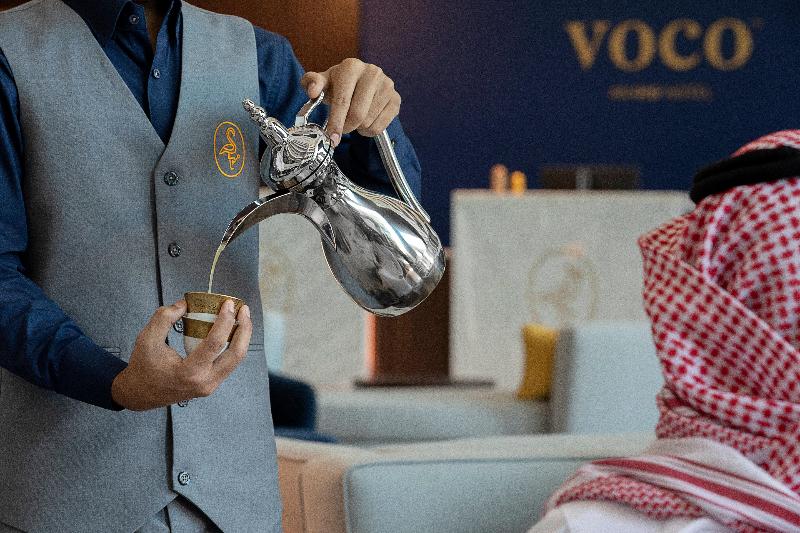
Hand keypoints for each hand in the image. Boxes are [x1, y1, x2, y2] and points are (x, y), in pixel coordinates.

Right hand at [111, 299, 251, 410]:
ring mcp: (210, 386)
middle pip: (236, 354)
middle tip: (243, 309)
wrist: (139, 394)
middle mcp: (205, 382)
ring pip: (236, 360)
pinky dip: (234, 345)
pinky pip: (229, 363)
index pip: (215, 343)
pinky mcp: (211, 385)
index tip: (228, 304)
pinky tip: (232, 331)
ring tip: (241, 317)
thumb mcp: (147, 338)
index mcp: (189, 373)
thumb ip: (165, 317)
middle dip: (244, 329)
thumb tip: (186, 304)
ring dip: (242, 337)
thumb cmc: (143, 367)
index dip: (225, 321)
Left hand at [301, 58, 400, 146]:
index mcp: (351, 66)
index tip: (332, 138)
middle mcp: (372, 72)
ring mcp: (387, 85)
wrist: (361, 82)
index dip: (336, 122)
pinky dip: (370, 130)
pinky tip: (366, 121)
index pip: (343, 101)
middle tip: (341, 129)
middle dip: (346, 127)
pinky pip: (380, 126)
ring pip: (368, 122)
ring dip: (358, 128)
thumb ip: (311, 83)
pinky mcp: (396, 99)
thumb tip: (312, 91)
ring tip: (354, 119)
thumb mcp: (323, 82)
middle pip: (358, 114)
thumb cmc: (339, 84)